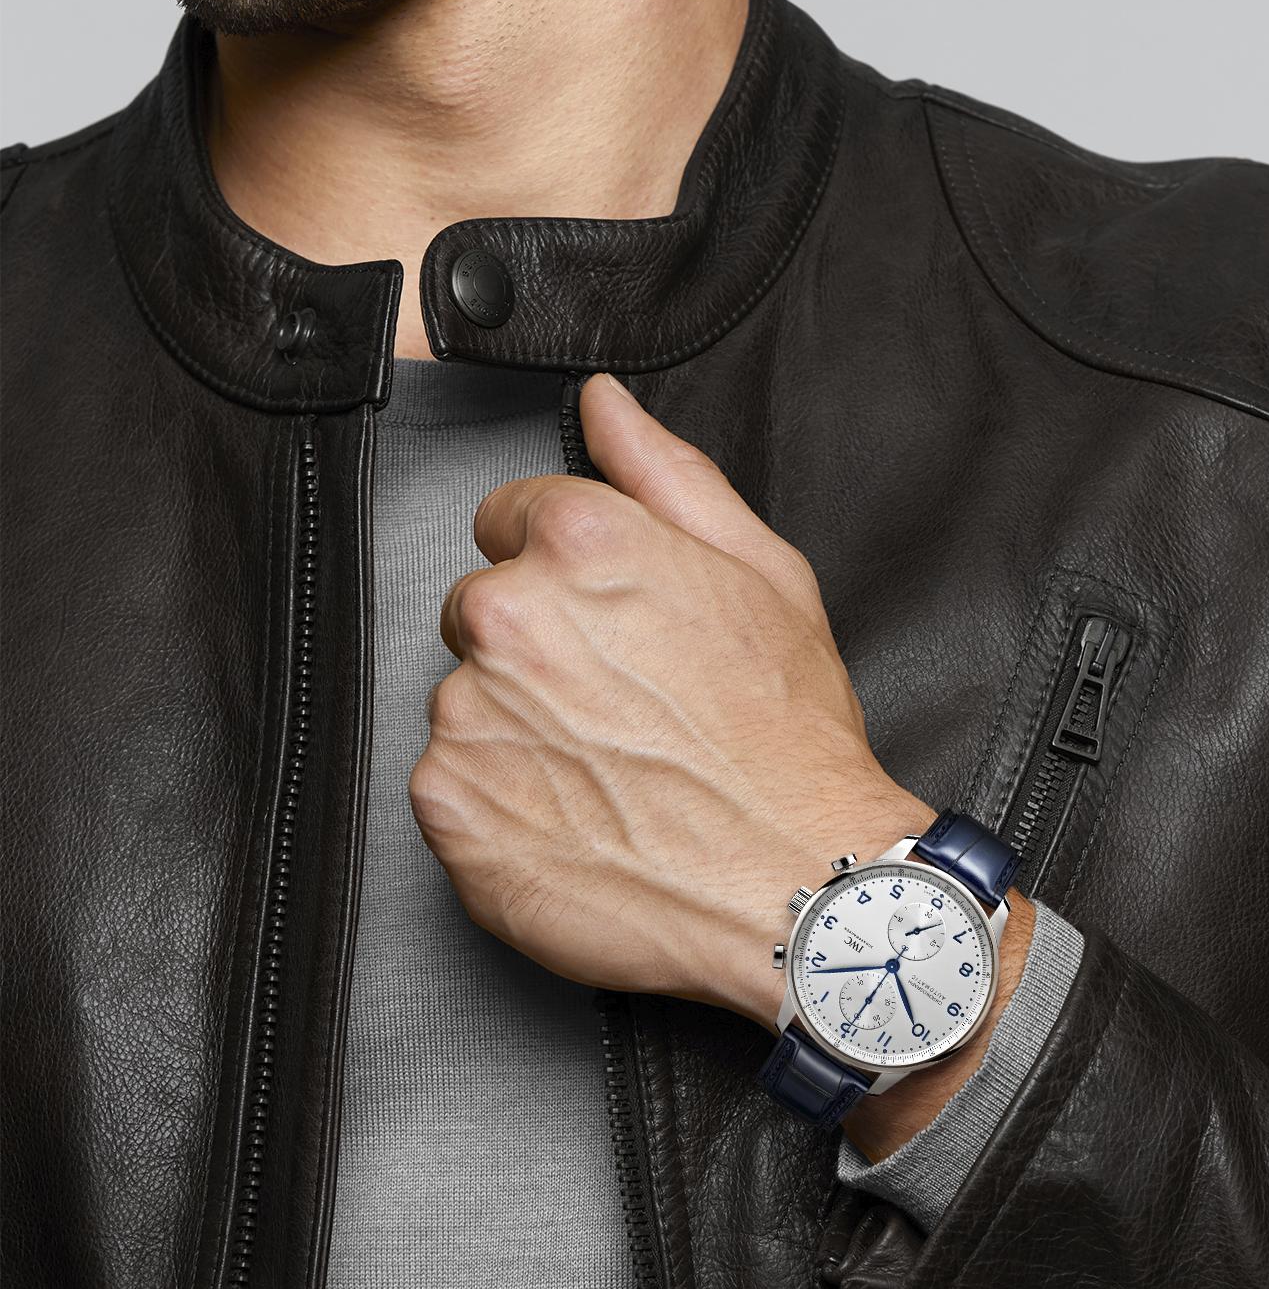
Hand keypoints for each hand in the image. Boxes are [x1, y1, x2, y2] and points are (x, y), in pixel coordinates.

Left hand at [409, 373, 933, 1030]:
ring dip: (517, 728)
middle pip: (480, 609)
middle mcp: (510, 618)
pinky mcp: (451, 807)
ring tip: (609, 771)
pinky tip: (577, 819)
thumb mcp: (763, 573)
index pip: (509, 518)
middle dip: (537, 647)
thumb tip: (603, 403)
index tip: (607, 623)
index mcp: (580, 545)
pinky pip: (450, 783)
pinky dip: (500, 802)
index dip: (564, 569)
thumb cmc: (790, 739)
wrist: (797, 885)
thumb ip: (666, 473)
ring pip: (466, 699)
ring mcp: (471, 716)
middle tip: (623, 708)